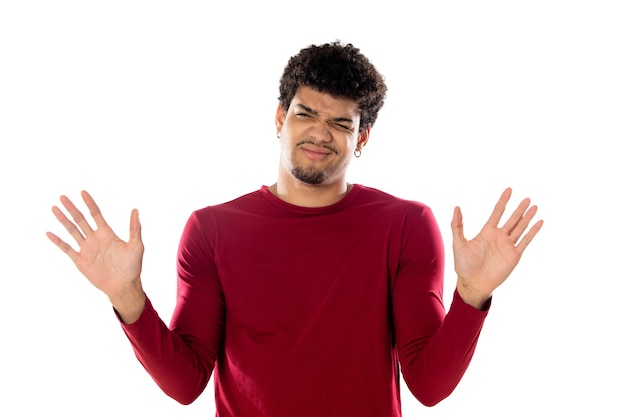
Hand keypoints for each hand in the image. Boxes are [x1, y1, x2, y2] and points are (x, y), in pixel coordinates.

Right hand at [47, 191, 145, 320]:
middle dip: (72, 208)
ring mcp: (87, 249)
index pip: (96, 214)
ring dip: (63, 220)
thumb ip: (134, 228)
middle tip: (62, 197)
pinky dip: (58, 241)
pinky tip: (49, 233)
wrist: (123, 285)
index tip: (83, 192)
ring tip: (54, 209)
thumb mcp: (136, 245)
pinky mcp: (80, 260)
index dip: (90, 203)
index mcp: (107, 233)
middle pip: (81, 220)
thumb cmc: (132, 266)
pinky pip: (67, 249)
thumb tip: (135, 210)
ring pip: (72, 231)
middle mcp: (95, 238)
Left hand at [451, 188, 542, 308]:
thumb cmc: (463, 265)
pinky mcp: (514, 256)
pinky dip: (533, 232)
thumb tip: (457, 207)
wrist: (473, 284)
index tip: (509, 189)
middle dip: (519, 209)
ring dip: (527, 217)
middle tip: (527, 198)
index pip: (497, 212)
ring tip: (534, 207)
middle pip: (512, 219)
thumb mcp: (458, 243)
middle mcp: (499, 237)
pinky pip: (525, 241)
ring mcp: (507, 246)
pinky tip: (539, 222)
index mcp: (486, 232)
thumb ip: (457, 225)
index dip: (503, 201)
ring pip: (520, 228)